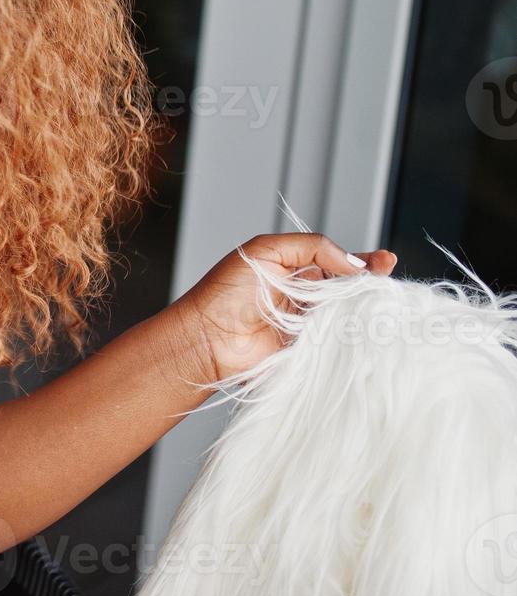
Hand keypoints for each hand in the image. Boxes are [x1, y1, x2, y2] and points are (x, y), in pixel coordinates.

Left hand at [169, 233, 397, 385]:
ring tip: (384, 298)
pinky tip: (370, 323)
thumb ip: (311, 247)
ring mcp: (308, 323)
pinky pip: (339, 338)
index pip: (335, 260)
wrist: (207, 338)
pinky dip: (355, 331)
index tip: (384, 261)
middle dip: (371, 282)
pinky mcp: (310, 348)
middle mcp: (302, 294)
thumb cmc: (225, 292)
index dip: (360, 261)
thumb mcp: (265, 251)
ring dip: (366, 306)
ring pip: (347, 312)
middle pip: (347, 287)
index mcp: (292, 267)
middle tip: (389, 277)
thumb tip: (350, 261)